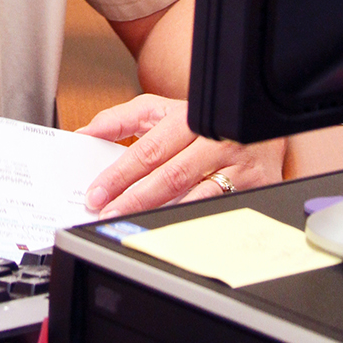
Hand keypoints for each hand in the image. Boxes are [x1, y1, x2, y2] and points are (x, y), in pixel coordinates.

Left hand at [79, 95, 285, 216]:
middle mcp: (215, 140)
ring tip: (134, 226)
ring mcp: (238, 165)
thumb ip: (121, 119)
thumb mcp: (161, 110)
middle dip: (135, 199)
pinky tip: (175, 231)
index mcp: (188, 119)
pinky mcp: (257, 185)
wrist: (255, 120)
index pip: (148, 151)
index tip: (97, 193)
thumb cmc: (199, 121)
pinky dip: (196, 221)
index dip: (120, 174)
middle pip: (170, 177)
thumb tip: (86, 132)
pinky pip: (221, 210)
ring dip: (163, 215)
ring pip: (197, 197)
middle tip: (107, 214)